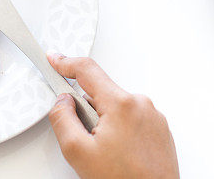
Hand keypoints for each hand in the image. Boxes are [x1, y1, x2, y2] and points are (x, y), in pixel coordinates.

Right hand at [48, 54, 178, 178]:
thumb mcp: (78, 151)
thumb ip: (63, 119)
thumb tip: (62, 102)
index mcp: (121, 104)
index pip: (87, 70)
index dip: (65, 63)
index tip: (54, 60)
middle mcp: (141, 104)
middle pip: (101, 92)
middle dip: (86, 108)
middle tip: (85, 137)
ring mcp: (153, 117)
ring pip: (116, 106)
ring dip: (104, 121)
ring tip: (107, 152)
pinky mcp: (159, 129)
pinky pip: (131, 118)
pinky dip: (120, 129)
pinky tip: (119, 153)